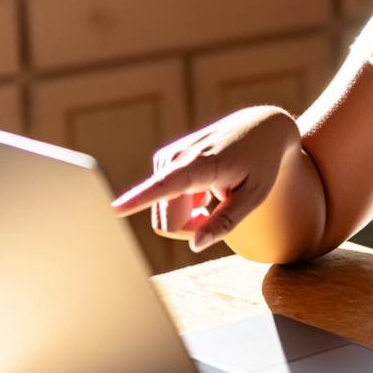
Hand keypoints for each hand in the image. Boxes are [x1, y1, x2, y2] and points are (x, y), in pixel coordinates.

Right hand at [111, 106, 300, 252]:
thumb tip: (194, 245)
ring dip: (187, 216)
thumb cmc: (261, 164)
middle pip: (166, 219)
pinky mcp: (164, 160)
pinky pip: (163, 199)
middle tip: (214, 215)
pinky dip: (184, 203)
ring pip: (163, 213)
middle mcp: (175, 159)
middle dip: (188, 229)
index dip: (136, 200)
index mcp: (198, 167)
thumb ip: (224, 222)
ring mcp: (166, 158)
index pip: (161, 187)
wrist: (261, 127)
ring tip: (212, 198)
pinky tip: (204, 189)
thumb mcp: (253, 197)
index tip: (112, 208)